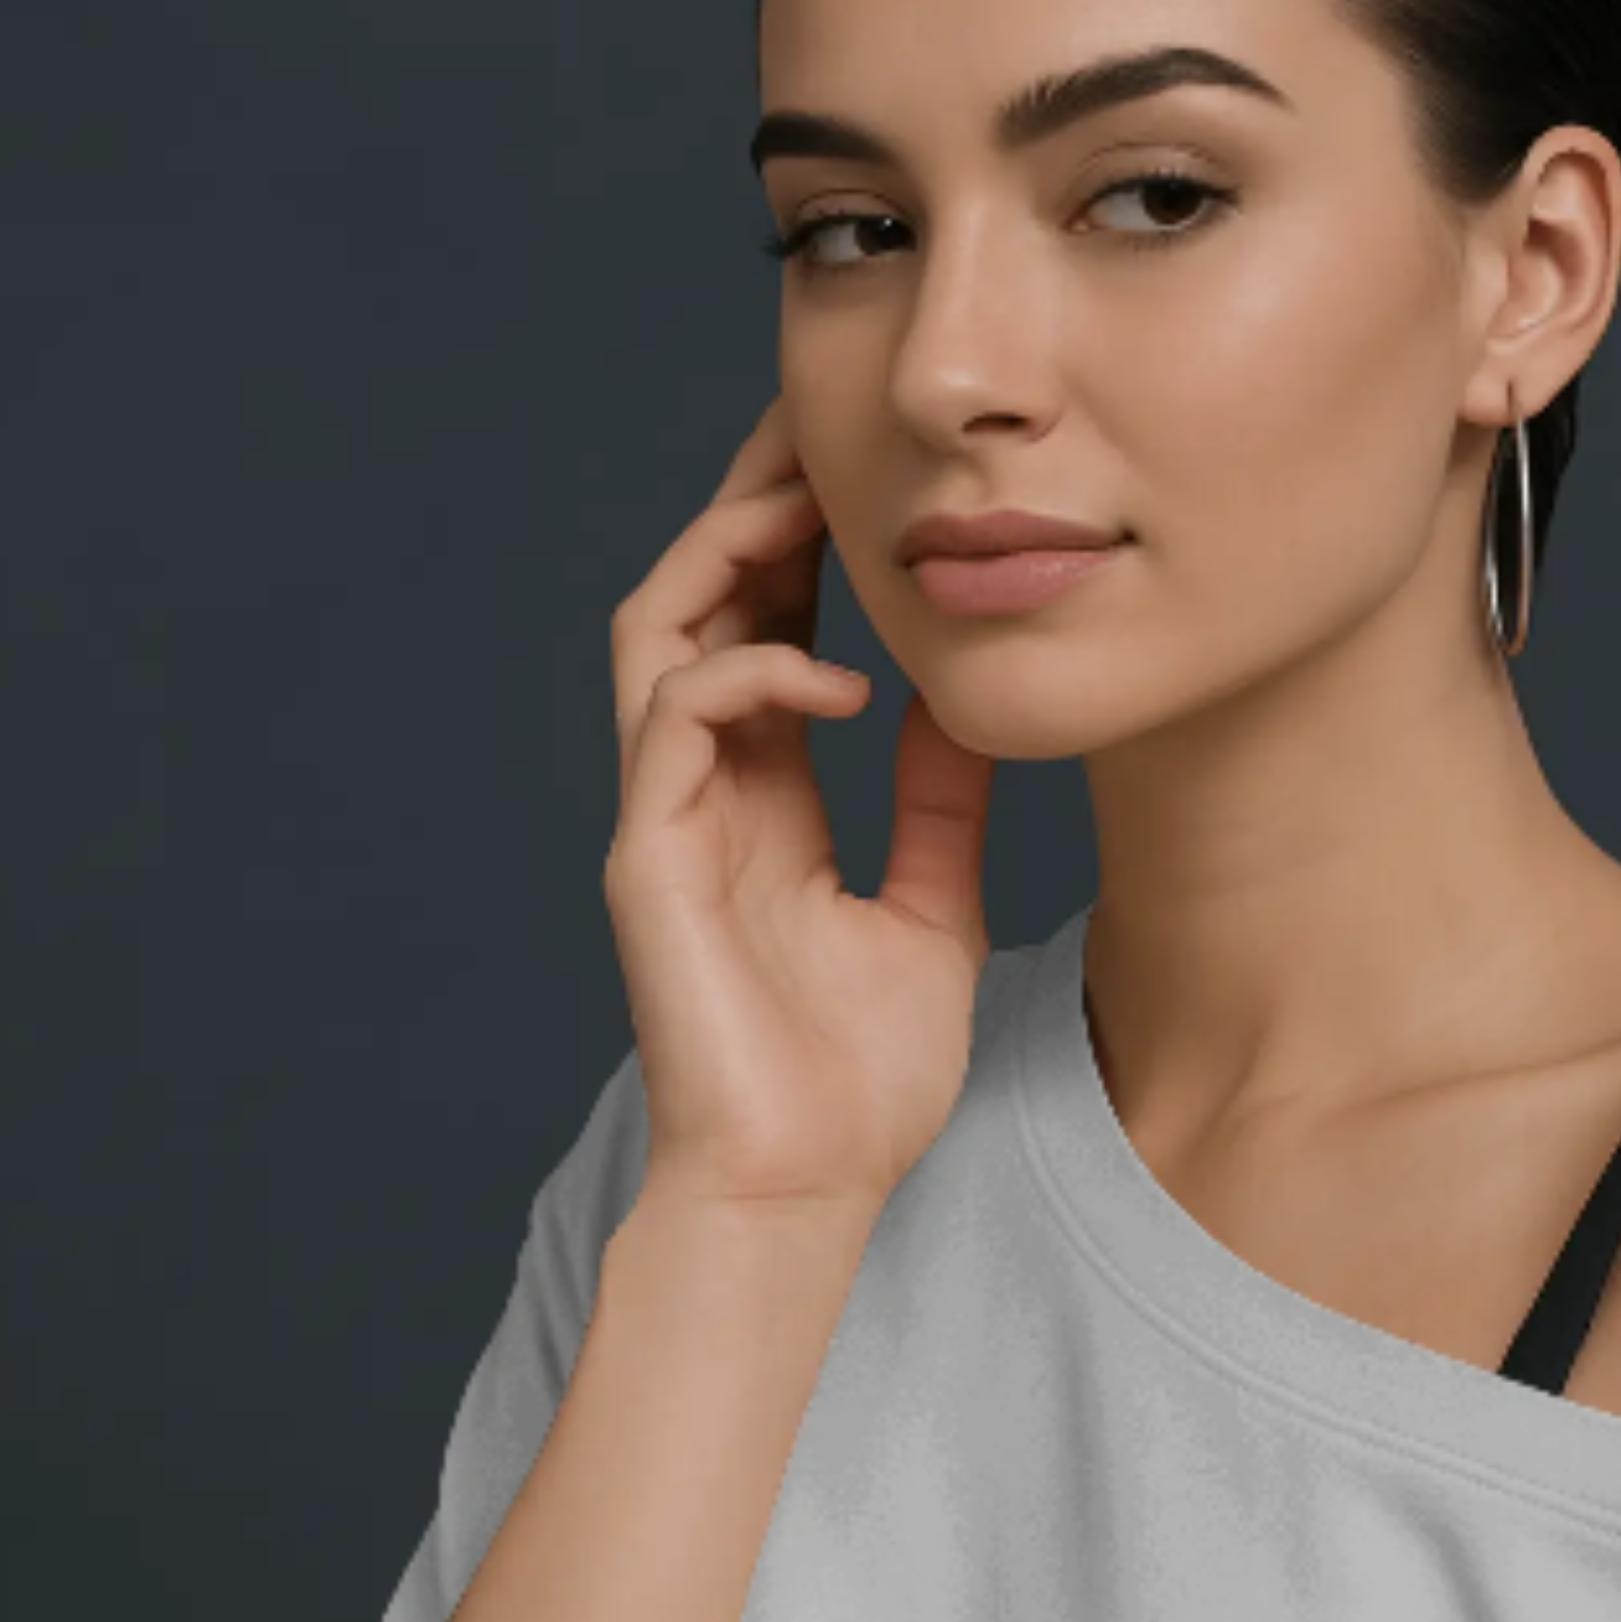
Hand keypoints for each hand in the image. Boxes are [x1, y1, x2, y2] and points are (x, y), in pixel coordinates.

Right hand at [601, 395, 994, 1215]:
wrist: (809, 1188)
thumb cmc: (862, 1077)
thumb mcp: (932, 910)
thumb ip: (940, 805)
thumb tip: (970, 703)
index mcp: (765, 799)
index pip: (766, 630)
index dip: (805, 544)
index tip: (876, 479)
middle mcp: (703, 792)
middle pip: (699, 601)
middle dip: (753, 504)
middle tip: (827, 433)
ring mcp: (667, 819)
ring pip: (658, 632)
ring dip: (728, 552)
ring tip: (812, 503)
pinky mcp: (650, 859)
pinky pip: (676, 721)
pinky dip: (754, 676)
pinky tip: (844, 683)